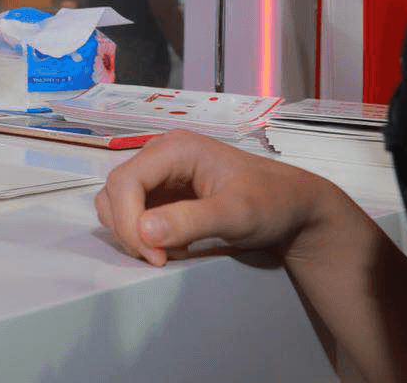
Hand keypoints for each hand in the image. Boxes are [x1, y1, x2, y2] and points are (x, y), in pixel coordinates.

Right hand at [94, 130, 341, 266]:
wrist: (292, 206)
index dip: (128, 220)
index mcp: (174, 148)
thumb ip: (190, 221)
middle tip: (160, 258)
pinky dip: (143, 235)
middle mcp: (160, 155)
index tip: (154, 256)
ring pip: (117, 203)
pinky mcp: (162, 193)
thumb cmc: (271, 202)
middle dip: (130, 229)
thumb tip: (144, 231)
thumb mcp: (236, 214)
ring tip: (168, 251)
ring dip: (133, 232)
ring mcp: (159, 174)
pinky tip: (172, 246)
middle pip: (115, 191)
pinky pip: (133, 213)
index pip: (124, 181)